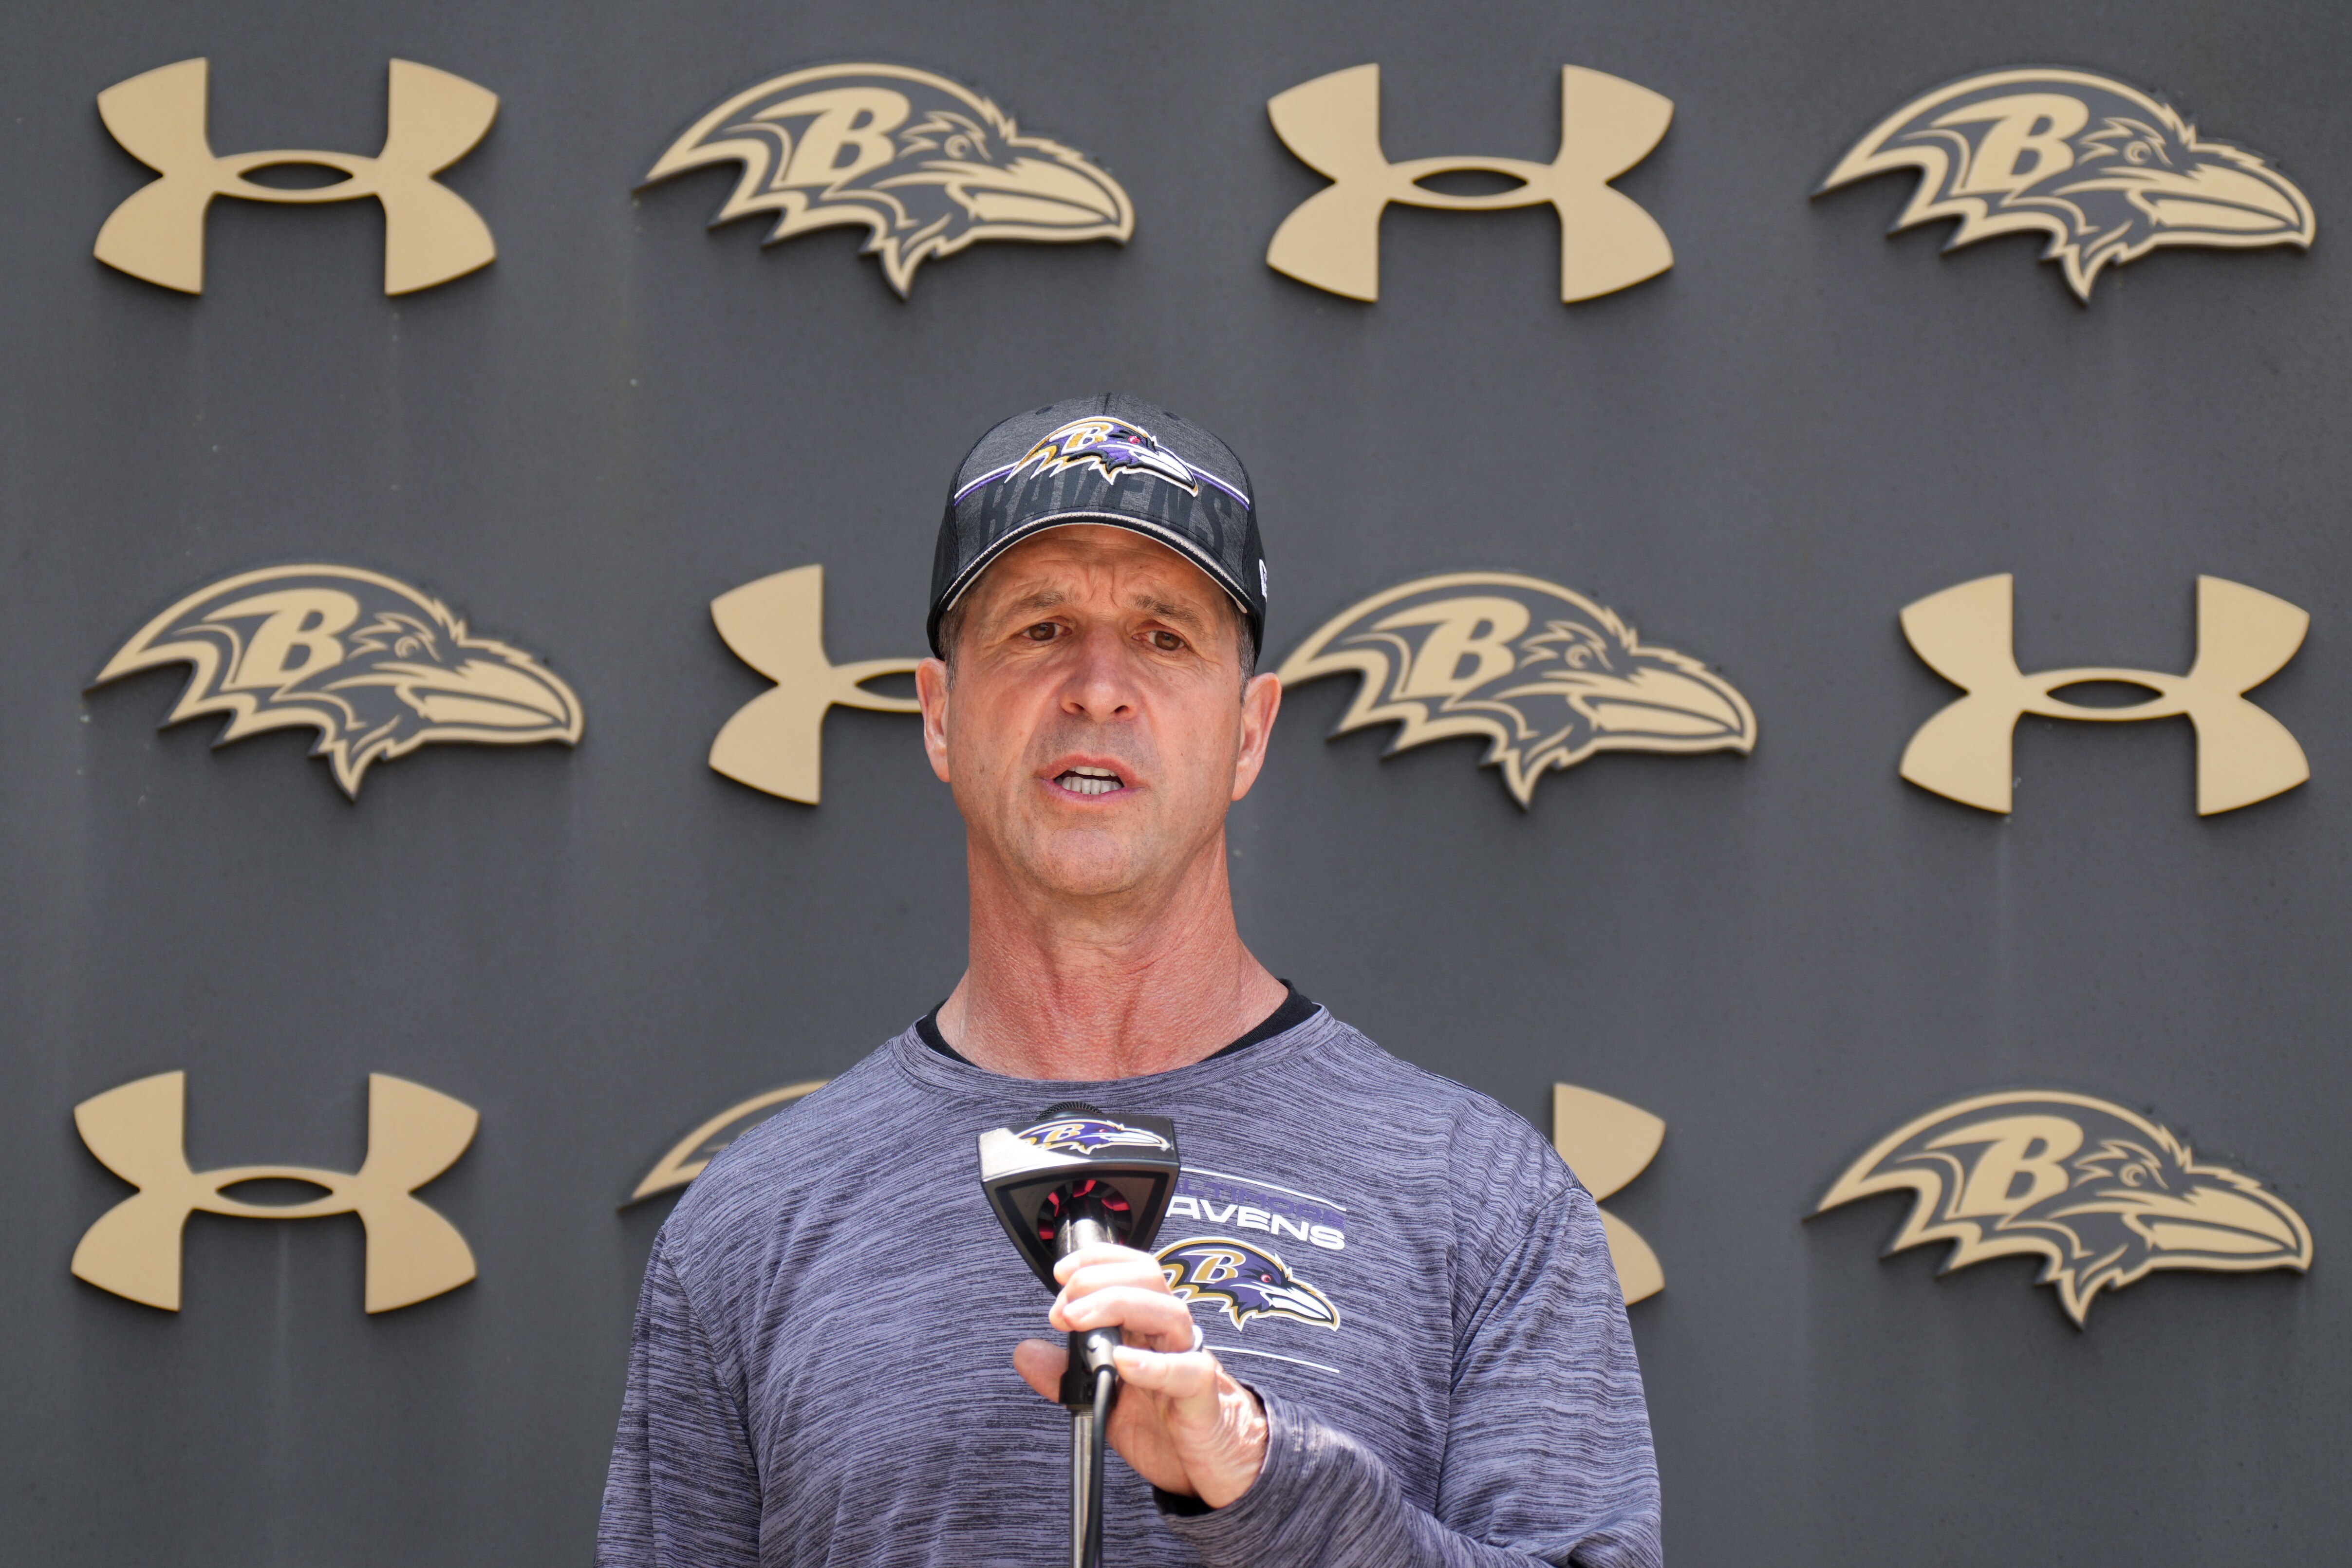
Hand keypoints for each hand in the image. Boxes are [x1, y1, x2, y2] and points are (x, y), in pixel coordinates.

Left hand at [1013, 1242, 1267, 1507]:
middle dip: (1099, 1278)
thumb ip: (1065, 1374)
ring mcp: (1190, 1359)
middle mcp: (1170, 1334)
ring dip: (1118, 1305)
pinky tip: (1123, 1361)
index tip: (1061, 1272)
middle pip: (1148, 1277)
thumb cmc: (1163, 1421)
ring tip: (1079, 1321)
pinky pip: (1187, 1370)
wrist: (1211, 1462)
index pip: (1130, 1270)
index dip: (1096, 1260)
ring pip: (1168, 1311)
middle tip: (1062, 1305)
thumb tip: (1026, 1352)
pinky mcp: (1202, 1395)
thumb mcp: (1104, 1395)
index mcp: (1148, 1326)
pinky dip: (1153, 1363)